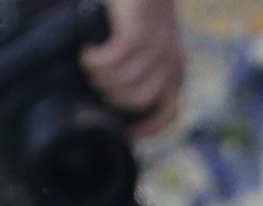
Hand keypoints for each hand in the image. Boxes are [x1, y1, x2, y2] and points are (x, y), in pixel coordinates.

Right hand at [79, 0, 183, 138]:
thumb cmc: (141, 15)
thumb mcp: (149, 46)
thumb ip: (142, 70)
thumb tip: (115, 96)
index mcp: (174, 73)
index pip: (167, 113)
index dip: (148, 129)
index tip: (126, 134)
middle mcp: (169, 65)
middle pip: (137, 101)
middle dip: (111, 96)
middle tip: (96, 80)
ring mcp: (155, 50)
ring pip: (122, 82)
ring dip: (99, 76)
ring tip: (90, 63)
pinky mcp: (138, 35)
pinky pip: (112, 61)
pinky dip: (94, 60)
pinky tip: (87, 51)